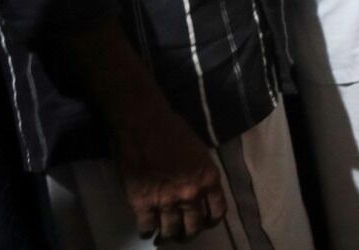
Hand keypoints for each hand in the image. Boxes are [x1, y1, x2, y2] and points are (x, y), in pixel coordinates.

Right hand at [112, 102, 226, 241]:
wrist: (143, 124)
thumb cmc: (173, 130)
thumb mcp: (200, 152)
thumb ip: (202, 175)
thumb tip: (200, 191)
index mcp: (209, 179)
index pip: (217, 212)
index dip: (211, 222)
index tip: (205, 223)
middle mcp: (191, 194)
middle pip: (194, 227)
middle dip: (189, 232)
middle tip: (183, 232)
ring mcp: (166, 201)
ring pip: (171, 231)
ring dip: (168, 235)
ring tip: (165, 235)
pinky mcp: (141, 203)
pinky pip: (146, 228)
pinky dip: (147, 232)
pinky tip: (147, 229)